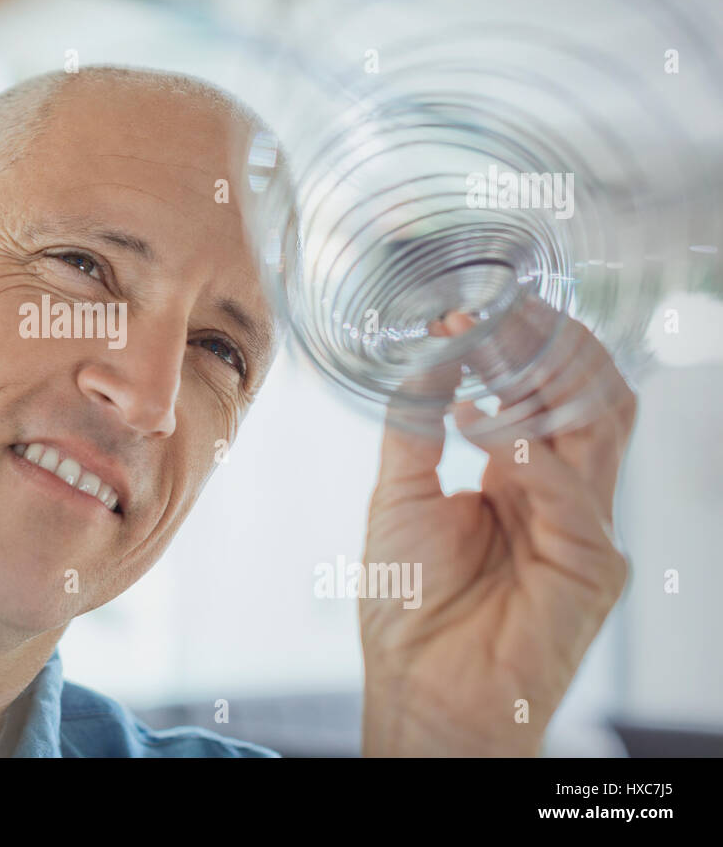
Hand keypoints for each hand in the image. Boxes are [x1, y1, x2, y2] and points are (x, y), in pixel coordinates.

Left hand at [360, 300, 635, 755]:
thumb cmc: (410, 605)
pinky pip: (571, 488)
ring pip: (599, 422)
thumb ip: (416, 424)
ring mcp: (583, 525)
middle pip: (587, 393)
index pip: (547, 390)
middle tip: (492, 312)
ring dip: (544, 375)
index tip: (461, 314)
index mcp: (522, 477)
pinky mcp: (592, 562)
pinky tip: (478, 426)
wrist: (421, 685)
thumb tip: (430, 356)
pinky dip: (525, 447)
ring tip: (488, 345)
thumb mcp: (399, 494)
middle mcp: (560, 493)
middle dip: (544, 343)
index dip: (515, 345)